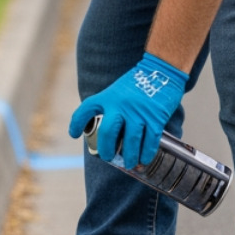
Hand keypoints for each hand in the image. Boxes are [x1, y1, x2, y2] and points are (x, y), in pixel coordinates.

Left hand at [68, 52, 187, 167]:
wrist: (160, 71)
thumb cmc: (136, 84)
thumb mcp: (116, 91)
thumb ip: (109, 107)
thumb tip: (107, 132)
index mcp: (108, 97)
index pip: (86, 109)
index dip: (77, 123)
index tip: (74, 134)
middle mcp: (120, 105)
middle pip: (108, 133)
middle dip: (107, 149)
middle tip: (109, 157)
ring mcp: (138, 112)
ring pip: (131, 140)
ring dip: (130, 156)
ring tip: (129, 164)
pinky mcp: (155, 117)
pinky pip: (150, 139)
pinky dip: (147, 152)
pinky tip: (144, 158)